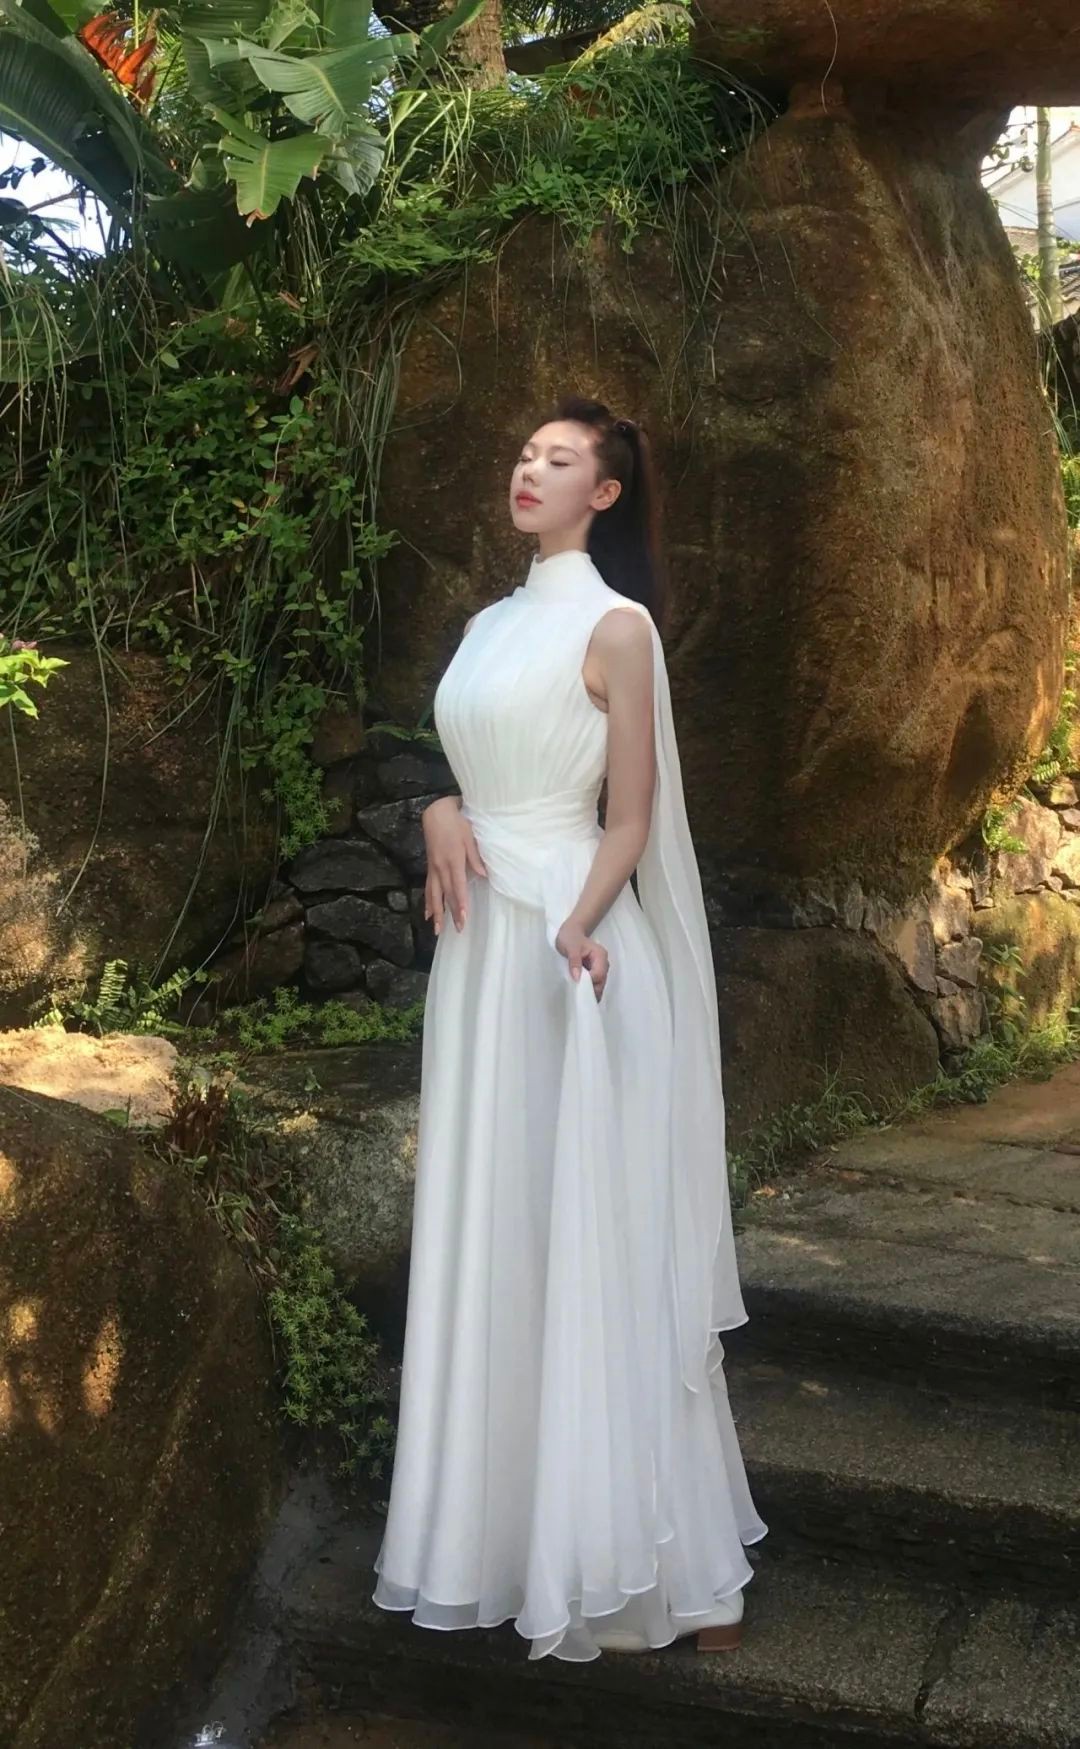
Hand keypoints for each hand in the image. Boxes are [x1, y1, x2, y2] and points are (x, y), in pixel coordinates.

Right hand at [422, 796, 486, 933]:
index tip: (463, 917)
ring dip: (436, 913)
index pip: (458, 886)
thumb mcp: (469, 837)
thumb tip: (483, 875)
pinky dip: (427, 902)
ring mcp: (433, 869)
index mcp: (453, 860)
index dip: (460, 903)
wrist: (435, 813)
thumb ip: (475, 858)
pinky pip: (428, 888)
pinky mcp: (430, 868)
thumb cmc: (456, 824)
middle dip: (451, 913)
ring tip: (437, 930)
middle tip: (458, 930)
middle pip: (446, 894)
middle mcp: (441, 867)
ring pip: (434, 895)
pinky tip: (427, 914)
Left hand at [555, 918, 608, 1001]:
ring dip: (591, 992)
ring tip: (581, 999)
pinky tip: (582, 994)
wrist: (570, 932)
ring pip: (599, 984)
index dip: (590, 982)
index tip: (578, 986)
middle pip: (602, 981)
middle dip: (593, 991)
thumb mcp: (570, 948)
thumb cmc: (570, 937)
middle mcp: (603, 963)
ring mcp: (599, 967)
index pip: (599, 974)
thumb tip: (577, 978)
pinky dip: (589, 989)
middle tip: (581, 999)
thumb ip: (574, 962)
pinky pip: (594, 982)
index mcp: (600, 956)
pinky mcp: (593, 971)